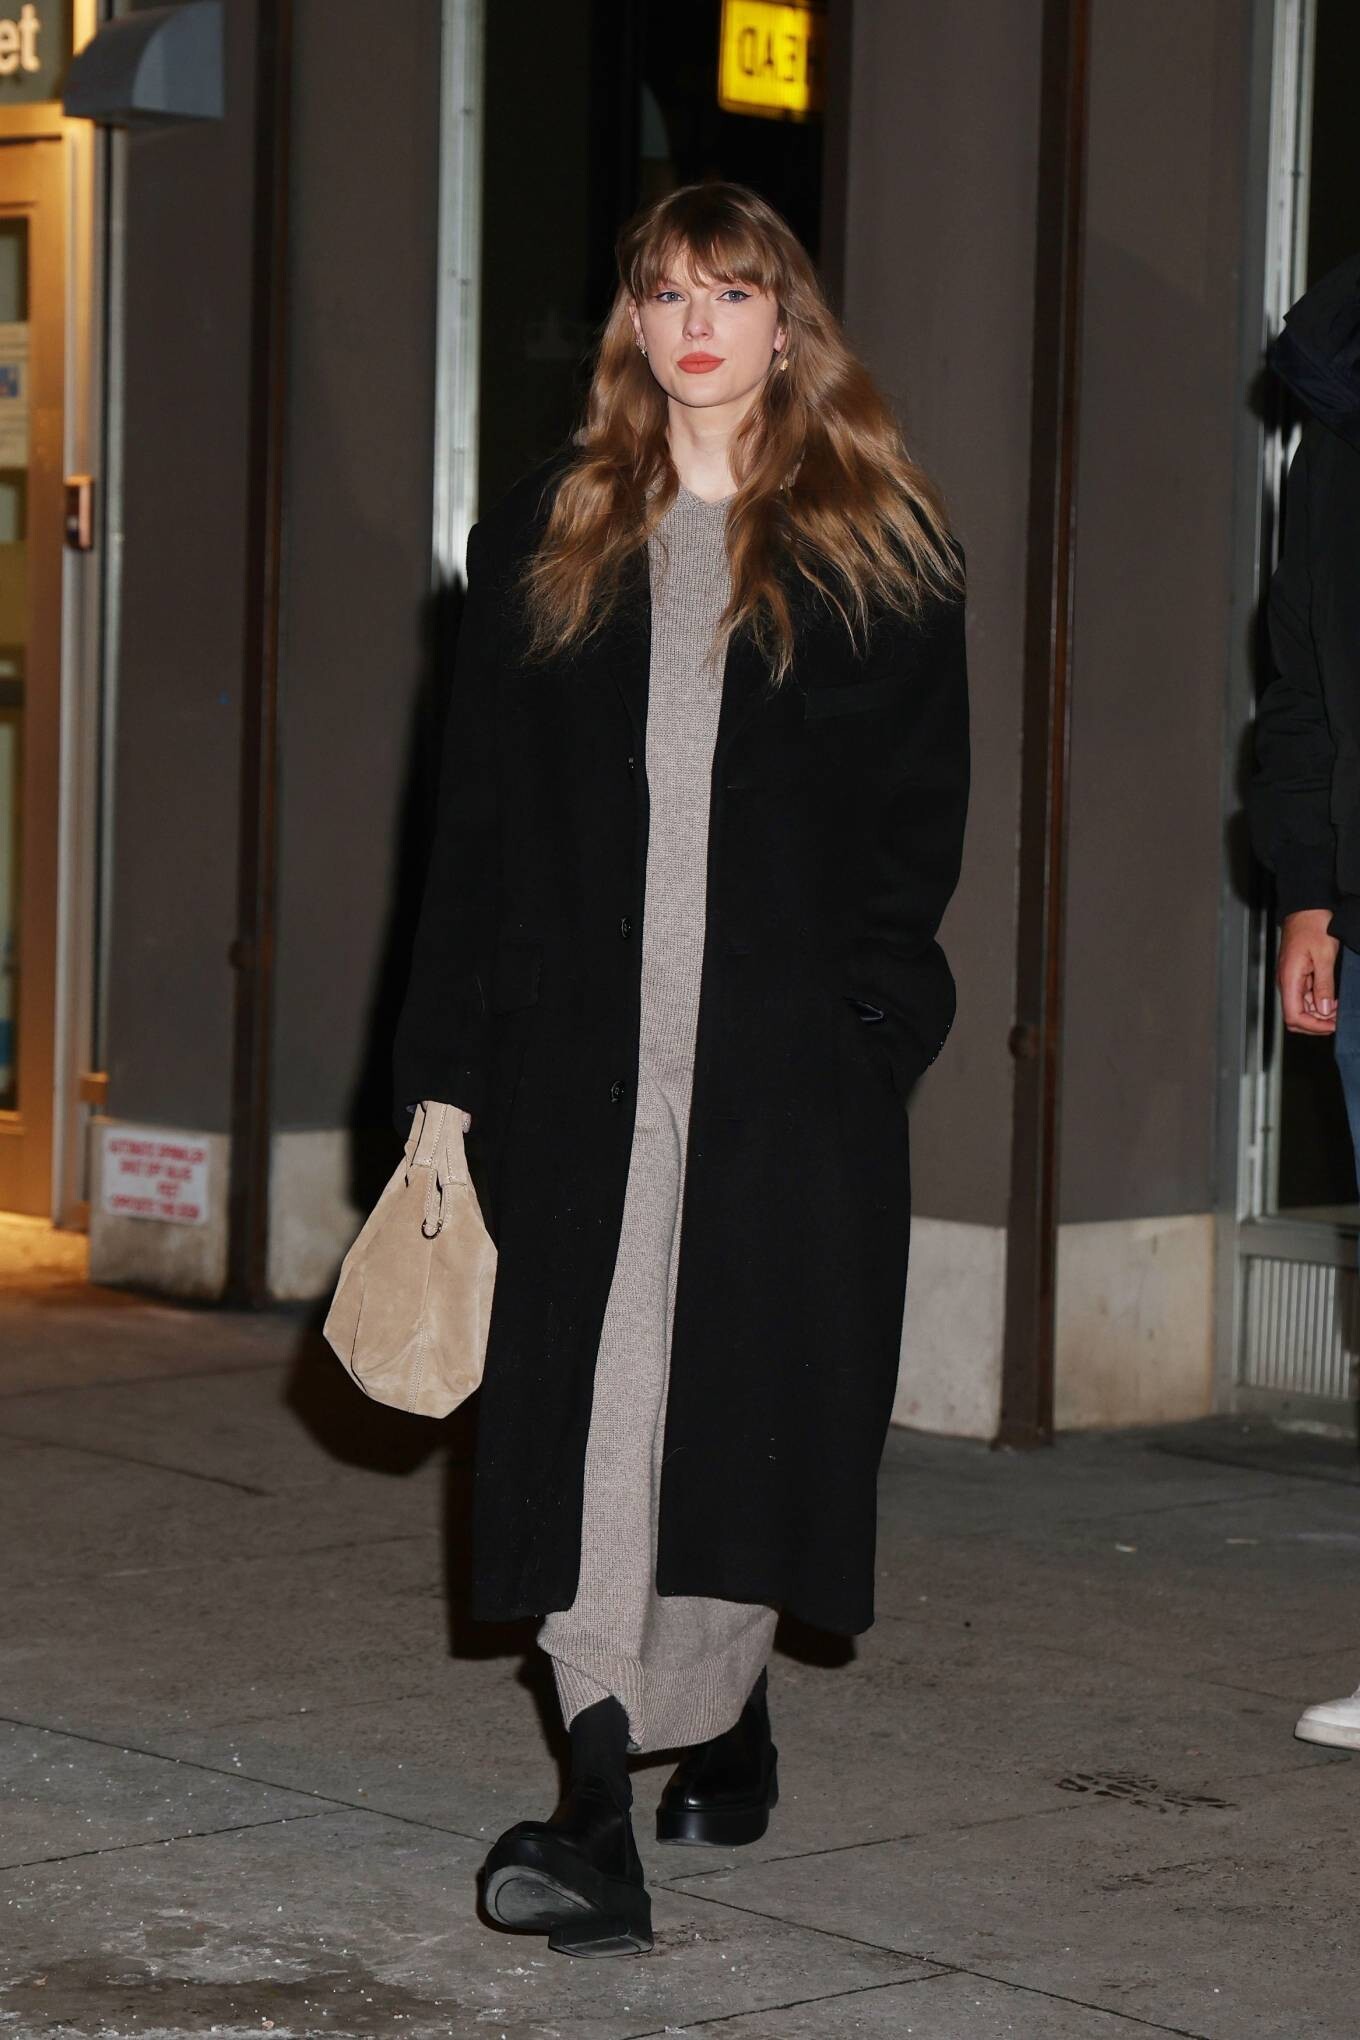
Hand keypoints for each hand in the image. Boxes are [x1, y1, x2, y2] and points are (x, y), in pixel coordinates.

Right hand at [1278, 909, 1339, 1033]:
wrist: (1307, 908)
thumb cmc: (1314, 926)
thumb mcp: (1325, 956)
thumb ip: (1324, 985)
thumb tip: (1324, 1010)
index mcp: (1289, 979)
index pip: (1293, 1016)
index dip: (1313, 1026)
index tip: (1332, 1025)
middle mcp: (1286, 982)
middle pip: (1295, 1017)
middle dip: (1315, 1024)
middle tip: (1337, 1021)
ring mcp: (1291, 979)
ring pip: (1300, 1009)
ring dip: (1318, 1014)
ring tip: (1337, 1011)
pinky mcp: (1297, 975)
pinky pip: (1304, 997)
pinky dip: (1317, 1003)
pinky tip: (1331, 1000)